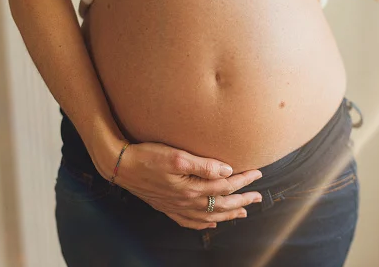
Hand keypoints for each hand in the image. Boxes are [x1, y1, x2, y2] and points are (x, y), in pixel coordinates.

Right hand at [96, 140, 262, 229]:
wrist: (120, 166)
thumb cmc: (147, 156)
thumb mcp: (177, 156)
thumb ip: (204, 165)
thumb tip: (228, 170)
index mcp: (192, 187)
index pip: (225, 185)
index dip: (244, 180)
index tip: (258, 173)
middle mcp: (186, 201)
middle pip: (221, 203)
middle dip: (242, 200)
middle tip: (258, 198)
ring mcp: (176, 206)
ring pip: (208, 215)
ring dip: (228, 214)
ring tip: (243, 213)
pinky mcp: (167, 207)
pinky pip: (189, 222)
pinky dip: (203, 224)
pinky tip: (210, 223)